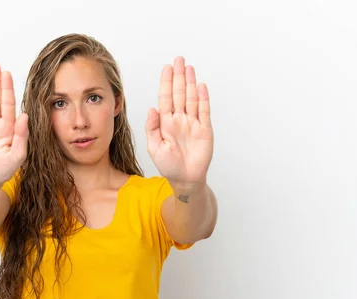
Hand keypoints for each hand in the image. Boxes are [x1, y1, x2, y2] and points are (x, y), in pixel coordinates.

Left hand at [145, 56, 212, 185]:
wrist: (185, 179)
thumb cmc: (168, 166)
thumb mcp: (154, 148)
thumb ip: (151, 128)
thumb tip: (151, 109)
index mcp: (166, 123)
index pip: (165, 97)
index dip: (166, 82)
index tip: (167, 68)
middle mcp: (179, 120)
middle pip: (179, 93)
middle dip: (179, 76)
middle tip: (179, 60)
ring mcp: (192, 123)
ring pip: (192, 98)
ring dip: (190, 83)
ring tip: (189, 68)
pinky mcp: (204, 130)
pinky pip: (204, 111)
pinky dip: (203, 98)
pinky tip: (201, 86)